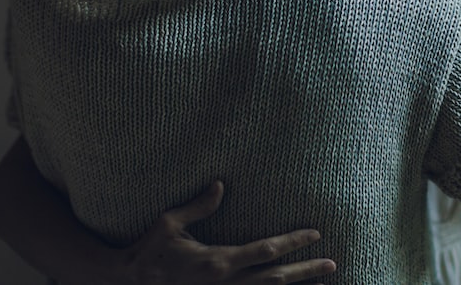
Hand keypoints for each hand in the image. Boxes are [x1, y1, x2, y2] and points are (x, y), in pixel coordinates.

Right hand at [96, 182, 336, 284]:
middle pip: (277, 278)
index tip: (315, 234)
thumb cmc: (148, 250)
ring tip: (322, 283)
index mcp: (218, 261)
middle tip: (332, 263)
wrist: (128, 284)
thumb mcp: (170, 222)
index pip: (267, 250)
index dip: (293, 241)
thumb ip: (199, 205)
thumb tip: (221, 184)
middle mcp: (226, 284)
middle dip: (306, 270)